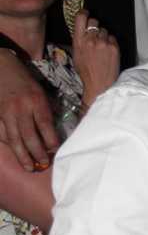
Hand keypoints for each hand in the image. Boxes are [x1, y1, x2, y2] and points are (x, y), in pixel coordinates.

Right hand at [0, 48, 57, 170]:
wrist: (0, 67)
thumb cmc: (24, 79)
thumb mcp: (39, 91)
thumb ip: (44, 109)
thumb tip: (51, 132)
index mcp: (36, 100)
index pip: (45, 125)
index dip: (51, 140)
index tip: (55, 150)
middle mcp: (21, 108)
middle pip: (29, 136)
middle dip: (37, 153)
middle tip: (43, 165)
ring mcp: (6, 112)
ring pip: (14, 139)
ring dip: (22, 155)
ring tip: (29, 167)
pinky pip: (3, 134)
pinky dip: (9, 145)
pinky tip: (15, 152)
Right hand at [71, 11, 119, 107]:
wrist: (99, 84)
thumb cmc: (86, 72)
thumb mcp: (76, 55)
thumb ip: (79, 41)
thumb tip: (81, 30)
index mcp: (78, 41)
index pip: (80, 18)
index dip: (84, 14)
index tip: (86, 13)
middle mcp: (90, 39)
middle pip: (94, 21)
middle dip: (95, 26)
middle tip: (96, 36)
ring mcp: (103, 42)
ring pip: (104, 30)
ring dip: (104, 36)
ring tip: (102, 49)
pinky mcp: (114, 46)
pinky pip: (113, 38)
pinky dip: (111, 43)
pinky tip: (108, 52)